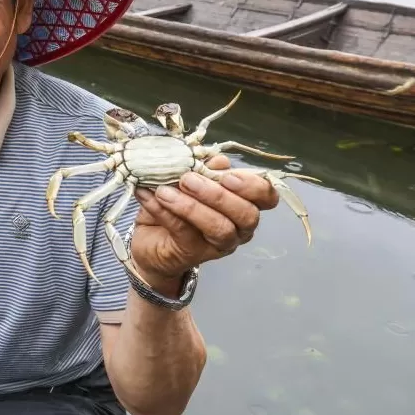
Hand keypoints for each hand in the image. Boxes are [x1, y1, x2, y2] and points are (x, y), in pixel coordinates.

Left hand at [129, 154, 279, 289]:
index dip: (254, 186)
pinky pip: (184, 231)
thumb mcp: (188, 180)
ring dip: (191, 206)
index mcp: (243, 204)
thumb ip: (204, 169)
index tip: (228, 176)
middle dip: (219, 195)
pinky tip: (150, 196)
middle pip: (246, 214)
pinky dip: (165, 211)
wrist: (148, 237)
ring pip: (219, 227)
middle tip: (188, 179)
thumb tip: (218, 160)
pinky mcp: (193, 254)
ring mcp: (218, 244)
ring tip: (164, 191)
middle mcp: (239, 228)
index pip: (266, 197)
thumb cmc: (175, 203)